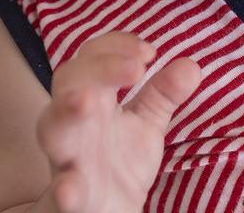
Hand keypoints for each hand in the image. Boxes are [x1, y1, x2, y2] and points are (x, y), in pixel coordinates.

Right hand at [37, 32, 201, 212]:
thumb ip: (163, 95)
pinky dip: (63, 190)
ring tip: (85, 101)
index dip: (116, 45)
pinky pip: (59, 193)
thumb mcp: (144, 125)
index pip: (93, 56)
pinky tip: (70, 189)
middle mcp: (74, 123)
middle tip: (135, 69)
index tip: (150, 52)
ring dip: (65, 112)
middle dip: (98, 67)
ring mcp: (68, 159)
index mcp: (92, 98)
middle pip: (69, 80)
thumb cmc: (118, 163)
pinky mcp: (70, 199)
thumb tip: (192, 65)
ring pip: (52, 129)